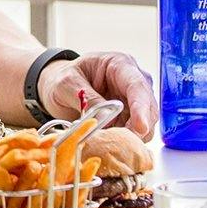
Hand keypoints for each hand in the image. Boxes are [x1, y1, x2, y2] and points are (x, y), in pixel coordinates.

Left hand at [39, 52, 158, 137]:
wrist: (58, 86)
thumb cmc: (63, 78)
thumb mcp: (67, 84)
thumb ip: (87, 99)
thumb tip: (105, 118)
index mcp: (119, 64)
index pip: (136, 85)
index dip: (141, 107)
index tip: (141, 127)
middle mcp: (132, 81)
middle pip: (148, 107)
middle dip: (138, 127)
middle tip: (118, 143)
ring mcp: (134, 100)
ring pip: (146, 124)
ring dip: (130, 136)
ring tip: (106, 140)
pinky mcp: (130, 117)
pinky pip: (135, 133)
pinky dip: (125, 141)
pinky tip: (109, 142)